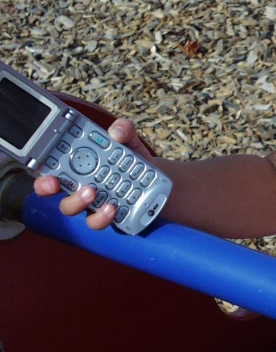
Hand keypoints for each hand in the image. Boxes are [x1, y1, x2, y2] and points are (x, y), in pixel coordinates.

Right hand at [33, 118, 151, 229]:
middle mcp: (79, 187)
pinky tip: (112, 208)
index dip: (42, 172)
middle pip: (55, 192)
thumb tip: (116, 132)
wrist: (157, 182)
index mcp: (79, 166)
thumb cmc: (134, 160)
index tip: (44, 171)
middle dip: (49, 188)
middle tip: (57, 182)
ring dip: (78, 202)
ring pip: (74, 209)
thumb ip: (124, 130)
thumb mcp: (130, 141)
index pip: (51, 169)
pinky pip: (99, 222)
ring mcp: (92, 204)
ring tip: (93, 193)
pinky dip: (103, 217)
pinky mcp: (109, 218)